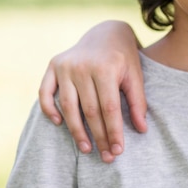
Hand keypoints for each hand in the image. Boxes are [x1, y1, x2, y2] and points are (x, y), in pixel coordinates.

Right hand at [38, 21, 146, 162]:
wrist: (107, 32)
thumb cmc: (124, 58)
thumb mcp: (136, 76)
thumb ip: (138, 102)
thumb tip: (142, 130)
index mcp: (106, 68)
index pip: (109, 108)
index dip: (113, 131)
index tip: (118, 150)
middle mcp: (83, 66)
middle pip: (90, 110)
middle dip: (98, 136)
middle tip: (105, 156)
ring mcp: (66, 65)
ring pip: (68, 106)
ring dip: (76, 131)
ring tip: (87, 149)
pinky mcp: (53, 65)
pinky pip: (45, 92)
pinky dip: (48, 109)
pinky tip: (58, 124)